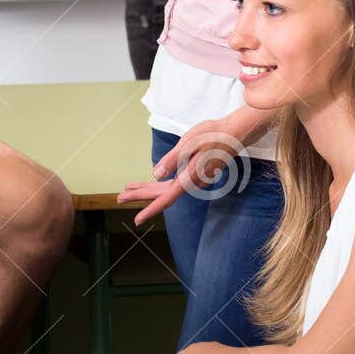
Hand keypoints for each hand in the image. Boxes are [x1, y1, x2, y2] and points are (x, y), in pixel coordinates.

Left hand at [116, 109, 265, 224]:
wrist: (235, 134)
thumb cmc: (213, 135)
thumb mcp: (189, 143)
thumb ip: (172, 159)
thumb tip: (155, 173)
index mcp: (189, 178)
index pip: (166, 198)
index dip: (151, 209)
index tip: (138, 219)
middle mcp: (192, 183)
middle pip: (162, 194)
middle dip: (140, 195)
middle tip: (119, 198)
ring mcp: (194, 180)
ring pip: (166, 189)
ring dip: (147, 189)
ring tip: (127, 190)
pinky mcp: (195, 174)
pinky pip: (173, 183)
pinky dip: (158, 184)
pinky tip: (150, 183)